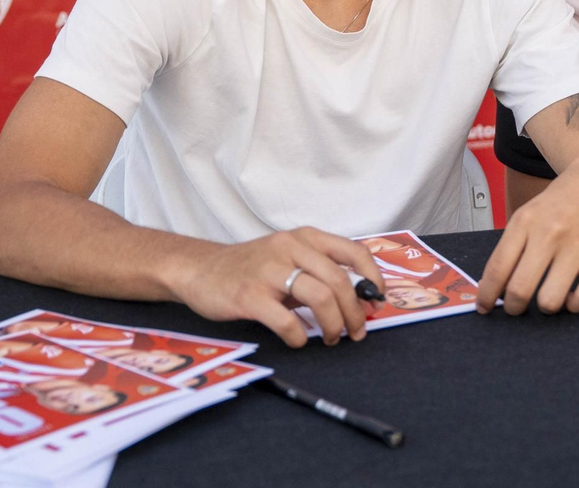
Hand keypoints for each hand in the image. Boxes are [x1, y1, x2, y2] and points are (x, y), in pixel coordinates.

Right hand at [166, 227, 383, 347]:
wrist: (200, 269)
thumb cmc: (252, 268)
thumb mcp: (290, 258)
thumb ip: (320, 273)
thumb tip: (360, 300)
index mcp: (306, 237)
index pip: (354, 251)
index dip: (373, 277)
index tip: (378, 299)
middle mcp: (290, 248)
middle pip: (338, 280)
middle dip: (355, 311)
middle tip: (357, 331)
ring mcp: (269, 271)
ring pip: (319, 297)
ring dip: (333, 325)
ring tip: (332, 339)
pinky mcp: (248, 295)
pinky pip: (286, 320)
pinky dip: (300, 336)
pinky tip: (300, 341)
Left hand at [475, 153, 578, 315]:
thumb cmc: (560, 204)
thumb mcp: (528, 215)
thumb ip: (511, 248)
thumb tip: (491, 287)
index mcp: (525, 222)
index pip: (497, 268)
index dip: (487, 295)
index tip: (484, 308)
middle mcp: (549, 234)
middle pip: (520, 289)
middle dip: (513, 308)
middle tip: (516, 308)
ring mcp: (577, 246)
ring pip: (550, 300)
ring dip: (544, 309)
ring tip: (546, 300)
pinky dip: (573, 306)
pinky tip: (571, 296)